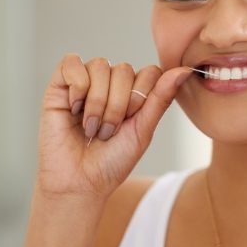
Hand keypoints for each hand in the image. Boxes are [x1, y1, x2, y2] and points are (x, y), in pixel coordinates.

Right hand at [36, 54, 191, 200]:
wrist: (79, 183)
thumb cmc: (113, 160)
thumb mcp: (143, 129)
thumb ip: (161, 97)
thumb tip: (185, 69)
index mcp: (135, 90)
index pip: (150, 71)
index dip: (142, 96)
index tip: (131, 122)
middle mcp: (112, 81)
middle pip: (124, 69)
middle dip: (118, 105)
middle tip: (107, 132)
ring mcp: (86, 81)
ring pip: (100, 66)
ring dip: (97, 101)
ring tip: (91, 127)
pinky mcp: (60, 84)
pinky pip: (71, 63)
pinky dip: (76, 86)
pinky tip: (74, 109)